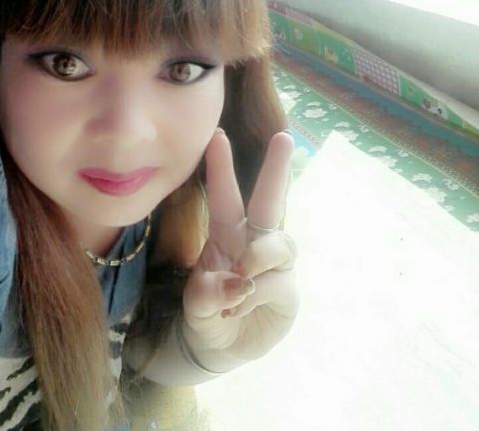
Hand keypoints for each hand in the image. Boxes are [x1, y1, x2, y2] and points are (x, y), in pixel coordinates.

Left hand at [181, 128, 298, 363]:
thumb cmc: (205, 312)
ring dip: (258, 255)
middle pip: (270, 202)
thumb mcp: (195, 303)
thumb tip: (240, 281)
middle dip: (276, 170)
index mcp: (226, 233)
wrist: (221, 348)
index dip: (221, 167)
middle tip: (283, 138)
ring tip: (241, 275)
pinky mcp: (288, 290)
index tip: (217, 135)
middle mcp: (253, 241)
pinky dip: (256, 293)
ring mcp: (275, 265)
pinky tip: (239, 306)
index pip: (225, 196)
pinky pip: (277, 281)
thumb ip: (208, 293)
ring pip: (279, 242)